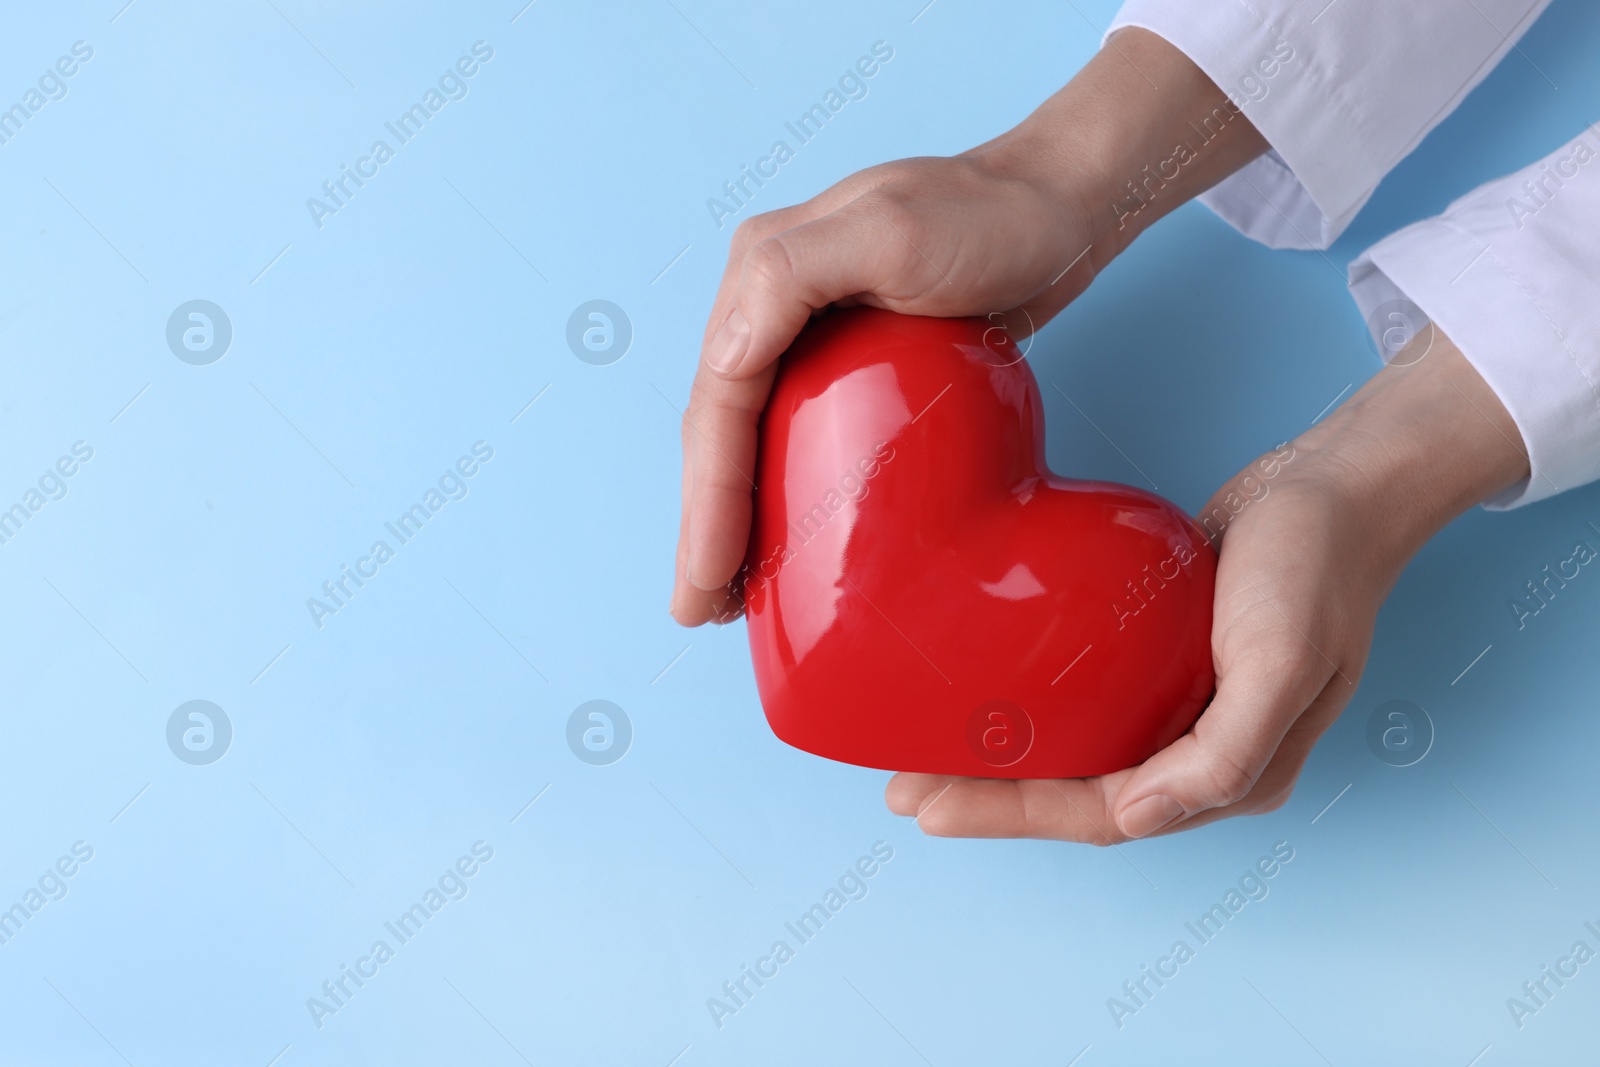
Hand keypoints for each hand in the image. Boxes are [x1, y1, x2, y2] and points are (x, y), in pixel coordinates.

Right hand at [671, 29, 1267, 624]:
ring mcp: (805, 336)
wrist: (1061, 206)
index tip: (706, 578)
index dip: (706, 498)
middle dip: (703, 525)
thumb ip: (792, 274)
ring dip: (730, 520)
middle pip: (720, 432)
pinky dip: (779, 496)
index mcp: (760, 275)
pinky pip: (792, 438)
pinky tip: (787, 546)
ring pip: (749, 442)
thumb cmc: (990, 217)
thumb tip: (724, 357)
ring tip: (727, 600)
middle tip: (699, 611)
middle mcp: (768, 306)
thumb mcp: (892, 230)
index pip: (717, 403)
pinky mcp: (847, 363)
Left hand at [886, 331, 1530, 841]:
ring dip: (1000, 756)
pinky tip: (983, 692)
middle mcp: (1199, 755)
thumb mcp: (1282, 662)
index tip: (929, 804)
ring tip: (920, 752)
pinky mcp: (1159, 659)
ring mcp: (1179, 707)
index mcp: (1230, 774)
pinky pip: (1084, 701)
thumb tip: (1136, 820)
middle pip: (1074, 793)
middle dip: (987, 796)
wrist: (1336, 485)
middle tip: (900, 788)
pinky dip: (1030, 706)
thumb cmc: (1316, 568)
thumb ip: (1221, 756)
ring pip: (1072, 750)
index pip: (1101, 815)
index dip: (1011, 815)